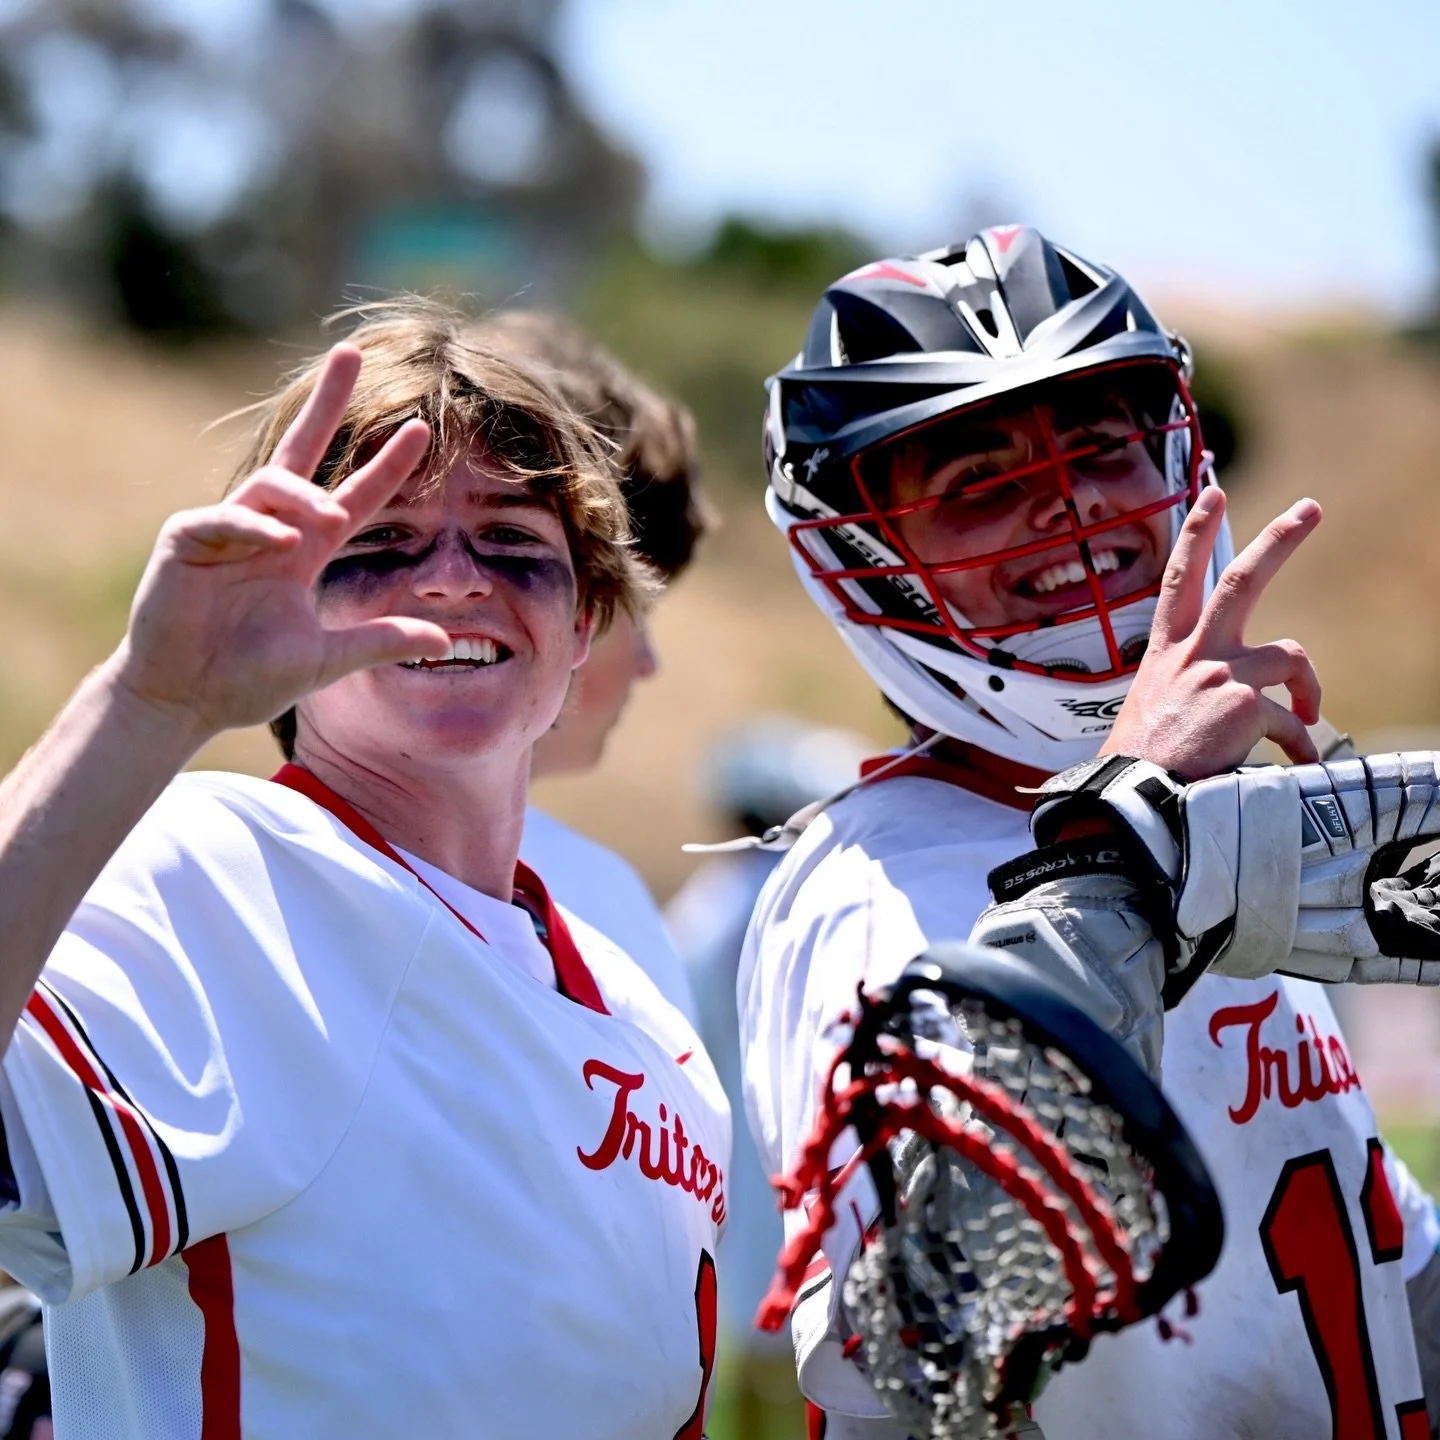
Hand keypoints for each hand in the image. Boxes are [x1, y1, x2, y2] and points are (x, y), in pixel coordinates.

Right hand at [111, 345, 448, 739]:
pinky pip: (223, 520)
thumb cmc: (248, 677)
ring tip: (329, 518)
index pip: (354, 496)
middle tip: (352, 353)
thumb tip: (445, 638)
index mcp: (304, 549)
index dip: (386, 465)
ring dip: (305, 497)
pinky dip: (254, 527)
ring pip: (271, 485)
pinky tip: (281, 542)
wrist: (186, 701)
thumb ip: (381, 639)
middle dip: (328, 402)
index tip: (420, 429)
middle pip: (303, 450)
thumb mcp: (327, 659)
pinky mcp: (185, 542)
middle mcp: (270, 528)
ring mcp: (225, 530)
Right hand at [1101, 487, 1321, 779]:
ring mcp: (1220, 674)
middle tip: (1310, 507)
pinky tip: (1296, 760)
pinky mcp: (1245, 705)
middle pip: (1241, 580)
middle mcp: (1193, 654)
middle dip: (1280, 539)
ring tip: (1312, 710)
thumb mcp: (1155, 710)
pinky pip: (1293, 722)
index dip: (1195, 533)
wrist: (1135, 794)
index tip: (1212, 495)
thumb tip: (1232, 701)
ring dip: (1309, 684)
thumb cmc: (1142, 763)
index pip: (1179, 580)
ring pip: (1291, 654)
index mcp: (1166, 652)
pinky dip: (1299, 743)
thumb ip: (1191, 691)